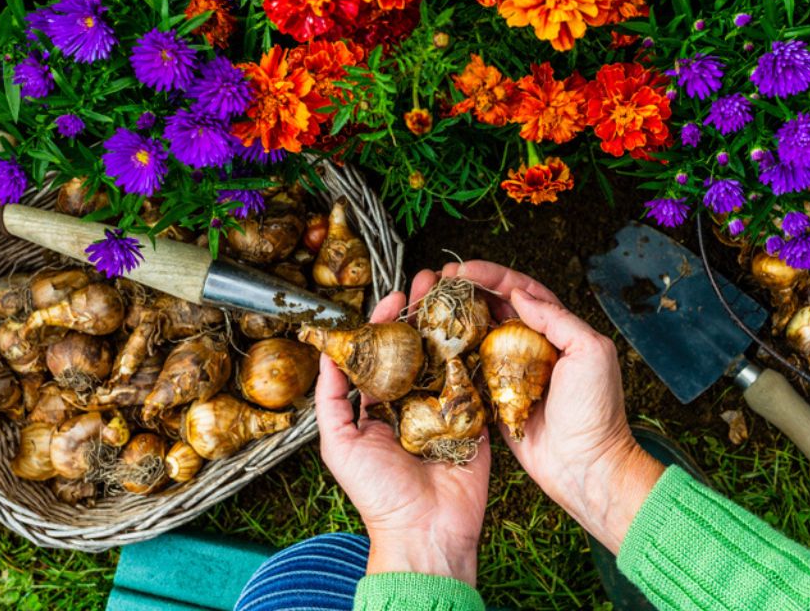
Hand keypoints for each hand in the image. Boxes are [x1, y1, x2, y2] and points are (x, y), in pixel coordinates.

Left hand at [315, 290, 490, 584]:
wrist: (426, 530)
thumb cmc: (377, 493)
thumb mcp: (338, 443)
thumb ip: (331, 398)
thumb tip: (328, 353)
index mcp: (378, 407)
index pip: (381, 353)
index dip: (386, 322)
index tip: (395, 295)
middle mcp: (412, 402)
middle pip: (417, 347)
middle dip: (423, 312)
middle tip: (431, 280)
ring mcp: (445, 408)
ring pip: (448, 356)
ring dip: (451, 323)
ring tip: (457, 291)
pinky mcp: (474, 418)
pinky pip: (477, 380)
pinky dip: (478, 352)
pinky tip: (482, 323)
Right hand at [420, 261, 663, 553]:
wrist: (586, 466)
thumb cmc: (596, 410)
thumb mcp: (590, 352)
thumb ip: (557, 319)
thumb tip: (520, 294)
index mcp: (558, 331)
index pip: (522, 291)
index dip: (493, 276)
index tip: (464, 269)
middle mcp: (532, 347)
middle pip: (495, 308)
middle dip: (468, 292)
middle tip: (439, 281)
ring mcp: (511, 372)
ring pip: (479, 336)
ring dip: (456, 320)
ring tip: (430, 305)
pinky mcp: (496, 398)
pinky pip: (471, 371)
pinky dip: (453, 356)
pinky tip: (434, 344)